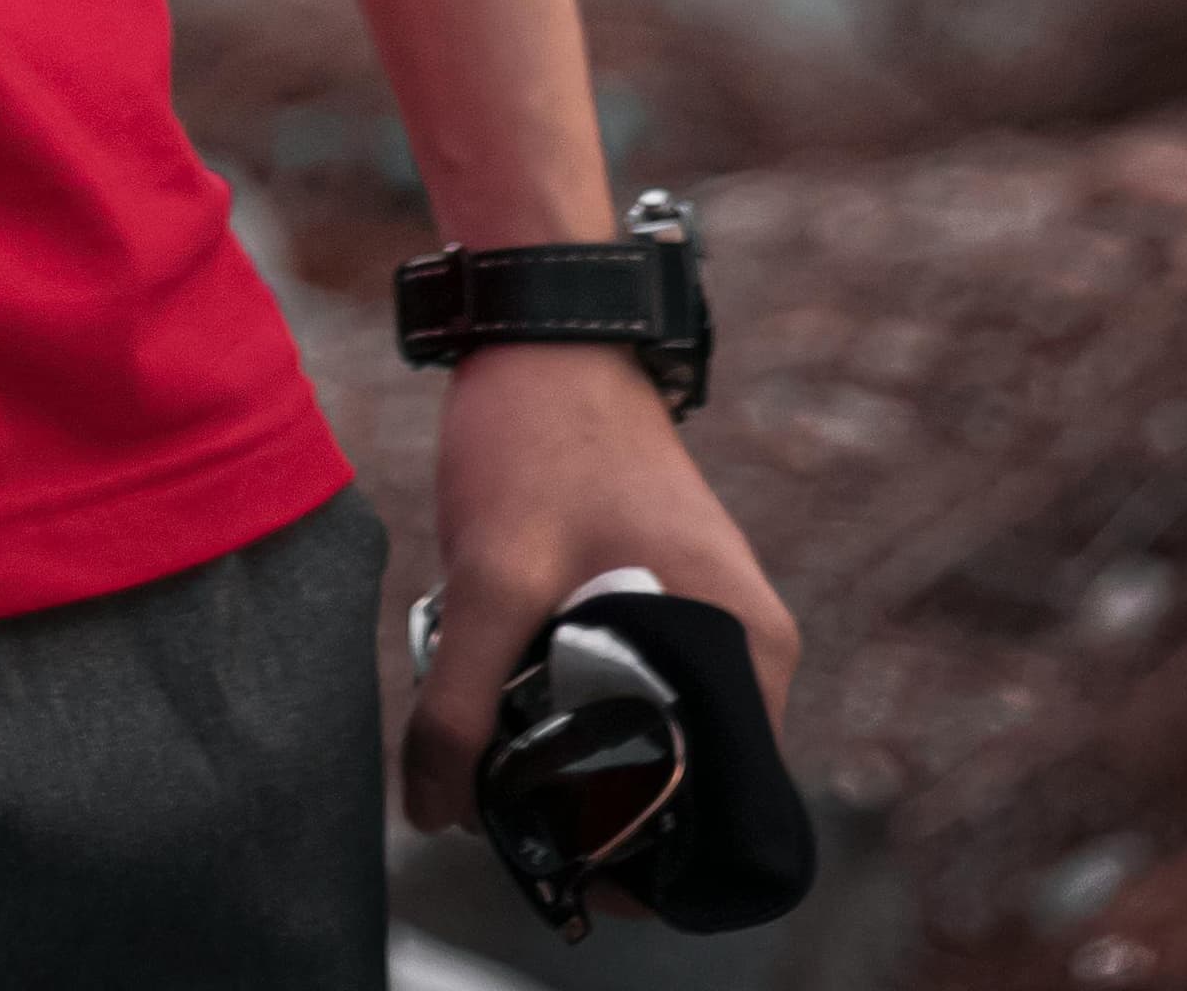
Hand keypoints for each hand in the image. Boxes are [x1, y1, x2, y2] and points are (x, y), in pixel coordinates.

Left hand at [404, 346, 799, 838]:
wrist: (543, 327)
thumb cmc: (539, 437)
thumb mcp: (490, 578)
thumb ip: (459, 707)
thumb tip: (436, 815)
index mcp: (749, 658)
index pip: (719, 821)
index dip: (636, 858)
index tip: (557, 855)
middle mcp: (749, 646)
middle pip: (678, 780)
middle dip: (592, 797)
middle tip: (510, 787)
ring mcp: (708, 617)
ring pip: (642, 726)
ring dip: (573, 738)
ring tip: (503, 710)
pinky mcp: (666, 593)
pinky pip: (626, 677)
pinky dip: (568, 687)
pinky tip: (512, 658)